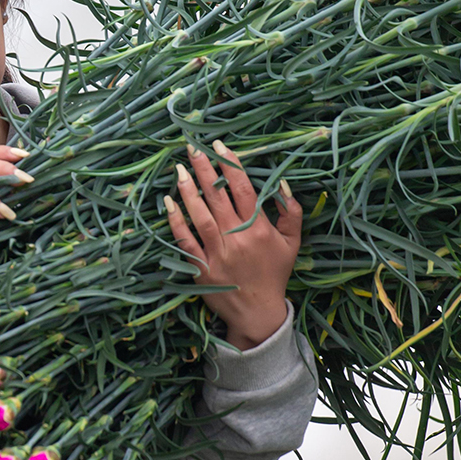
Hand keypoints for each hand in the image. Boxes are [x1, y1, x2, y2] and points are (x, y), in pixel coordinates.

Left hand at [164, 139, 301, 349]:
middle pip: (218, 197)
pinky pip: (186, 241)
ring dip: (189, 191)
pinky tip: (168, 203)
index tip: (219, 146)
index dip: (231, 165)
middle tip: (192, 147)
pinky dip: (176, 222)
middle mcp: (237, 238)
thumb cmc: (275, 274)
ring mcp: (217, 253)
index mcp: (259, 229)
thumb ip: (291, 212)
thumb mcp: (292, 243)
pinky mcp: (201, 268)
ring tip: (180, 169)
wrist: (258, 313)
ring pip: (201, 216)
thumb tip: (283, 184)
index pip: (243, 189)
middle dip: (205, 170)